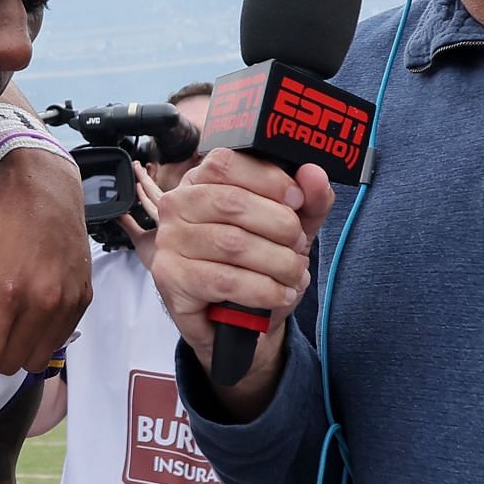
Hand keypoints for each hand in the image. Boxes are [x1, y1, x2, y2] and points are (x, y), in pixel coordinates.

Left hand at [0, 148, 91, 375]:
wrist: (45, 182)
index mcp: (8, 289)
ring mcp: (68, 300)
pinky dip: (41, 338)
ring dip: (17, 351)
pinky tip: (25, 316)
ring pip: (39, 356)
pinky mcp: (84, 296)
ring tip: (2, 328)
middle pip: (14, 362)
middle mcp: (43, 301)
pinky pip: (60, 338)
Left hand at [118, 160, 163, 267]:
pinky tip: (139, 187)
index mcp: (165, 216)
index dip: (147, 182)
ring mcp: (172, 219)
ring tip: (136, 169)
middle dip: (146, 177)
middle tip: (136, 165)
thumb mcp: (139, 238)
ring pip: (158, 195)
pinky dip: (146, 196)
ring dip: (146, 182)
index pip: (155, 195)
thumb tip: (117, 214)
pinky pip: (157, 207)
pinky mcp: (171, 224)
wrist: (168, 275)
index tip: (138, 169)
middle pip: (157, 192)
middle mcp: (170, 215)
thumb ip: (129, 224)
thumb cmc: (159, 260)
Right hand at [149, 149, 333, 412]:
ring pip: (232, 244)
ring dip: (278, 262)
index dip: (269, 179)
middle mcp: (176, 205)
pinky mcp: (171, 278)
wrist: (236, 321)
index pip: (226, 162)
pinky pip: (225, 281)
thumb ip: (307, 201)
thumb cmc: (257, 266)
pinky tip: (280, 294)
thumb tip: (314, 173)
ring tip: (294, 273)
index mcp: (200, 181)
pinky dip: (264, 289)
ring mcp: (170, 242)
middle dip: (280, 225)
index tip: (297, 201)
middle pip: (231, 202)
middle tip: (298, 246)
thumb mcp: (289, 229)